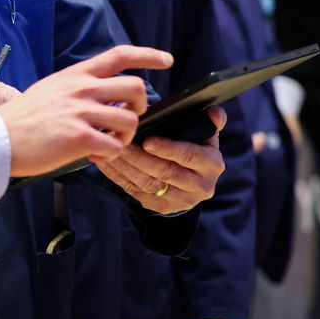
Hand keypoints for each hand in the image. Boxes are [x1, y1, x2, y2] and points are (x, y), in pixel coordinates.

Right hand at [0, 45, 171, 176]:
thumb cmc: (22, 118)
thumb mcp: (50, 89)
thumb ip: (76, 88)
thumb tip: (100, 94)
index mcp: (75, 75)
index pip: (119, 55)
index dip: (148, 55)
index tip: (166, 59)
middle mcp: (82, 89)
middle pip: (136, 88)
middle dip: (140, 107)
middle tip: (126, 121)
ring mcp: (82, 112)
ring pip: (130, 120)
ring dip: (125, 137)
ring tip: (107, 144)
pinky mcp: (80, 137)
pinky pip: (115, 146)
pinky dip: (111, 156)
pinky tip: (95, 157)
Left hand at [98, 105, 225, 213]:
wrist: (192, 178)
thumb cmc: (194, 147)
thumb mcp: (205, 134)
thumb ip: (211, 120)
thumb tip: (213, 111)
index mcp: (212, 165)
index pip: (190, 156)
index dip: (168, 148)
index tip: (147, 140)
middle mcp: (200, 186)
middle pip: (165, 171)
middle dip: (139, 156)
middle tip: (120, 142)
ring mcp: (181, 200)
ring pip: (148, 183)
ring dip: (125, 166)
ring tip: (110, 148)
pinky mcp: (163, 207)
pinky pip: (136, 192)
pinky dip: (118, 176)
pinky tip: (106, 162)